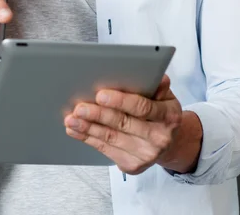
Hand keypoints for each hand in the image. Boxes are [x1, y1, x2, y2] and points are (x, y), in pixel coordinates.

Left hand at [64, 75, 200, 174]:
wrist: (168, 142)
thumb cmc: (159, 111)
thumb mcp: (164, 95)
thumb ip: (157, 84)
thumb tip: (151, 74)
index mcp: (168, 115)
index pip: (142, 107)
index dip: (120, 101)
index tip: (100, 95)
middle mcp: (159, 137)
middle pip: (123, 124)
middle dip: (98, 114)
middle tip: (79, 107)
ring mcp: (146, 154)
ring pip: (111, 138)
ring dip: (88, 128)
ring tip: (71, 119)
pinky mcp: (132, 165)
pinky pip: (106, 149)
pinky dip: (88, 138)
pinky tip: (76, 130)